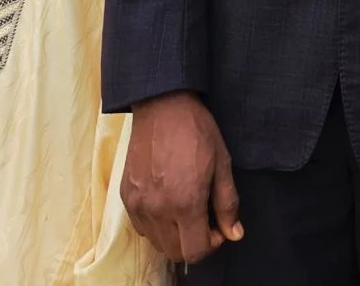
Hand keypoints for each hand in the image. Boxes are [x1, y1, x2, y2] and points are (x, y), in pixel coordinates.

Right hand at [121, 91, 240, 264]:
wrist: (162, 106)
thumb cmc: (197, 131)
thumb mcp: (222, 163)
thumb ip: (227, 203)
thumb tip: (234, 234)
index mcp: (185, 202)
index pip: (195, 252)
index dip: (212, 244)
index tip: (217, 226)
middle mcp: (157, 209)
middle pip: (175, 253)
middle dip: (194, 242)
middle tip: (204, 218)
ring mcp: (137, 205)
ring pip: (157, 243)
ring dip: (174, 235)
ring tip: (186, 208)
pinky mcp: (125, 197)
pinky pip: (142, 227)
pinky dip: (156, 224)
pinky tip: (167, 201)